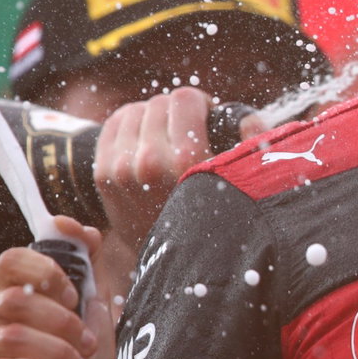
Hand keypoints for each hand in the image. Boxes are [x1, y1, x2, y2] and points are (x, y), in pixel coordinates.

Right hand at [0, 216, 113, 358]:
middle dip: (63, 324)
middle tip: (88, 344)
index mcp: (0, 287)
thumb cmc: (76, 358)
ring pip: (11, 337)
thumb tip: (75, 225)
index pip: (10, 259)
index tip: (74, 297)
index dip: (46, 273)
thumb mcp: (91, 308)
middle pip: (15, 301)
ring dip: (57, 354)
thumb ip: (87, 263)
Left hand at [91, 88, 267, 302]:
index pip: (184, 98)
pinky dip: (129, 125)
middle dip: (177, 113)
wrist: (173, 260)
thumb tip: (250, 118)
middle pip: (159, 103)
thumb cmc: (213, 217)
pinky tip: (144, 140)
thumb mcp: (241, 179)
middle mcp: (148, 161)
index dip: (201, 103)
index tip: (206, 118)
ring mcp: (120, 168)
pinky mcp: (103, 174)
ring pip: (135, 111)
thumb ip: (254, 141)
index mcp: (184, 158)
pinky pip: (113, 124)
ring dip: (153, 119)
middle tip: (188, 132)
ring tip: (166, 137)